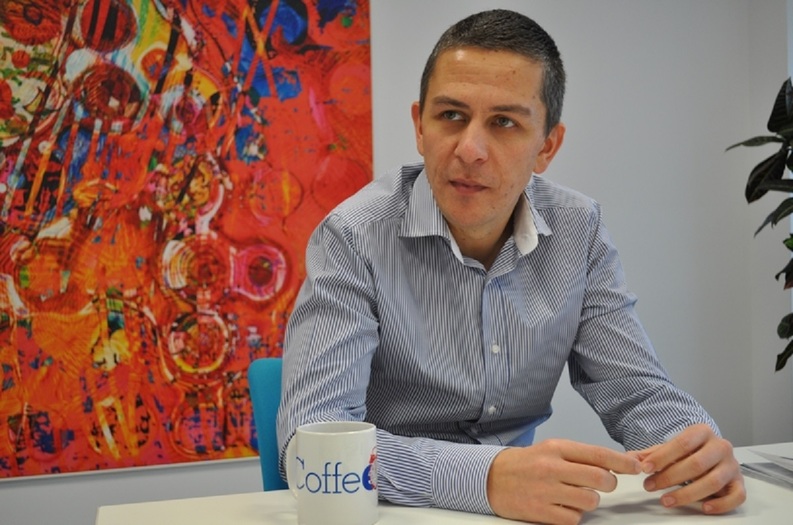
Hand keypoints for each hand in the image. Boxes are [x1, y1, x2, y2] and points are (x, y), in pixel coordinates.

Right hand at [487, 438, 641, 524]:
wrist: (490, 478)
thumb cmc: (525, 464)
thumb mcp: (550, 450)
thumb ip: (579, 456)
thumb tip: (613, 464)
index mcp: (556, 448)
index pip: (598, 454)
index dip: (622, 462)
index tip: (636, 466)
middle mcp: (552, 467)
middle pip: (600, 479)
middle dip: (608, 484)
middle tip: (602, 485)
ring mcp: (546, 490)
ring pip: (590, 501)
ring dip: (588, 501)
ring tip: (573, 495)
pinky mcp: (540, 511)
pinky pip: (574, 519)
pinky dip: (572, 515)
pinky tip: (560, 506)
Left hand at [633, 424, 745, 513]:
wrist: (711, 451)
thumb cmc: (688, 451)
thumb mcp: (669, 448)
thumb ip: (650, 454)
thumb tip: (629, 460)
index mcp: (703, 432)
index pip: (682, 444)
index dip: (662, 457)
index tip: (645, 468)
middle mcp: (721, 447)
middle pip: (696, 464)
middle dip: (670, 477)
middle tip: (650, 486)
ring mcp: (732, 466)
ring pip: (713, 482)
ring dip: (687, 494)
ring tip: (666, 500)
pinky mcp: (739, 483)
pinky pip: (736, 496)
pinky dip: (720, 504)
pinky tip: (703, 508)